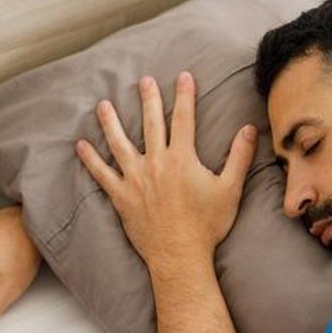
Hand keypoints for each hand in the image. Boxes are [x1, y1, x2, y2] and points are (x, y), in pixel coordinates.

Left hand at [74, 72, 257, 267]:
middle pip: (151, 124)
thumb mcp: (230, 190)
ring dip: (111, 122)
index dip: (185, 95)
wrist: (180, 255)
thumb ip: (239, 157)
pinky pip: (102, 174)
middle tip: (144, 81)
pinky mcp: (122, 197)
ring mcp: (136, 179)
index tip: (184, 76)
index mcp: (182, 159)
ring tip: (103, 105)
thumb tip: (249, 129)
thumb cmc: (207, 225)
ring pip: (119, 143)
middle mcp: (156, 163)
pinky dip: (90, 160)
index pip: (184, 119)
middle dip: (148, 100)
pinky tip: (81, 146)